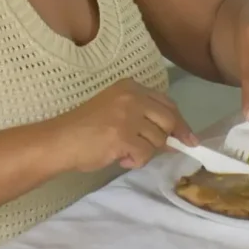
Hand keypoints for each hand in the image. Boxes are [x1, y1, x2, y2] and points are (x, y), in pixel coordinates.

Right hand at [52, 79, 196, 171]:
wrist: (60, 140)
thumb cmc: (86, 128)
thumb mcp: (117, 111)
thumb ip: (144, 118)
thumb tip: (177, 139)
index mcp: (131, 87)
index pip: (167, 104)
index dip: (180, 123)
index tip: (188, 139)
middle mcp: (132, 97)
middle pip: (169, 120)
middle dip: (167, 139)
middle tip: (159, 150)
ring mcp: (128, 116)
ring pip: (158, 140)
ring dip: (145, 152)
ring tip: (125, 151)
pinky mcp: (123, 136)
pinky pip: (146, 154)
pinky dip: (136, 161)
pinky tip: (121, 158)